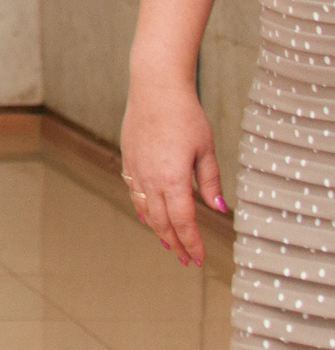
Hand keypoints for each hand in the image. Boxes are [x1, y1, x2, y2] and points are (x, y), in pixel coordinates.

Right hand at [121, 70, 226, 265]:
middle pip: (162, 222)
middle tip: (186, 260)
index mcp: (173, 179)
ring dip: (158, 230)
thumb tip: (219, 210)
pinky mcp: (129, 159)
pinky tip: (147, 217)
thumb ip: (211, 182)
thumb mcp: (207, 150)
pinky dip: (142, 209)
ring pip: (145, 210)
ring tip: (168, 245)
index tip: (199, 259)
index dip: (192, 243)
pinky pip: (134, 192)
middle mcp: (151, 179)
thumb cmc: (185, 116)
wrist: (155, 89)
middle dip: (176, 244)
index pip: (183, 222)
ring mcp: (137, 169)